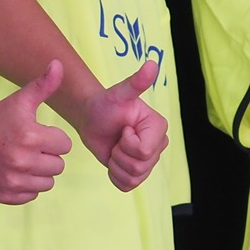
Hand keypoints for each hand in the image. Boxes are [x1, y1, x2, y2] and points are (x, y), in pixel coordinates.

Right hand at [0, 60, 72, 203]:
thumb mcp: (21, 100)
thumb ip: (44, 85)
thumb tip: (59, 64)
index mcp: (30, 137)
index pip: (65, 145)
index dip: (53, 138)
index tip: (37, 133)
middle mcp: (22, 161)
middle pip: (58, 166)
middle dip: (48, 155)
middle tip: (29, 146)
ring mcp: (13, 181)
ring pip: (47, 183)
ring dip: (39, 172)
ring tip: (22, 159)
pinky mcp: (5, 195)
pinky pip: (32, 195)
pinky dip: (26, 186)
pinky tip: (14, 171)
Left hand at [79, 58, 168, 191]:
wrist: (91, 119)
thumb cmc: (104, 104)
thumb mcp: (118, 93)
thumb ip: (136, 82)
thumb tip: (152, 64)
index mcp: (158, 128)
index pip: (144, 151)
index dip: (127, 144)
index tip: (122, 129)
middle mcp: (158, 145)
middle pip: (139, 166)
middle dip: (119, 154)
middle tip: (116, 139)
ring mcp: (148, 161)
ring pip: (133, 177)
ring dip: (116, 165)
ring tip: (113, 148)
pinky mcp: (136, 173)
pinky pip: (128, 185)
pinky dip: (115, 176)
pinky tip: (112, 160)